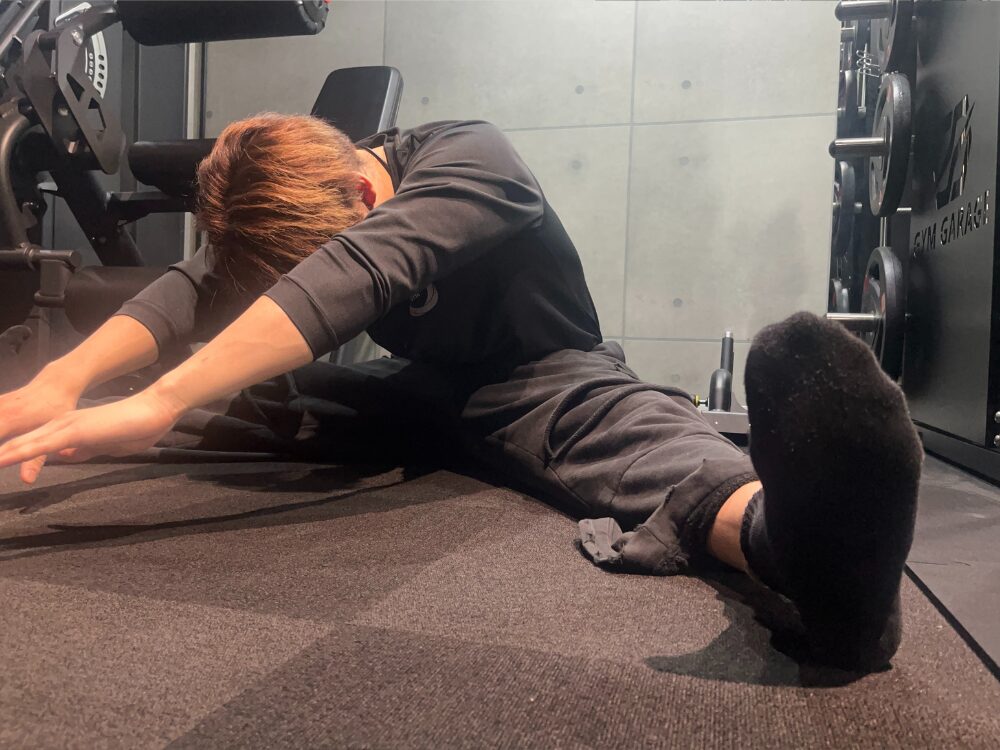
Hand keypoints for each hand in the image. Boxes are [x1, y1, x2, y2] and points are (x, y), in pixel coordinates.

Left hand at [0, 389, 182, 480]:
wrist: (157, 408)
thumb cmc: (139, 427)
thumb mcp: (106, 445)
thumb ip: (84, 450)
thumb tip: (66, 457)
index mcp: (68, 429)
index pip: (30, 443)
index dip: (8, 453)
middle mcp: (61, 424)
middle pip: (18, 442)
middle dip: (1, 453)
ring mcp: (66, 426)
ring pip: (23, 443)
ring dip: (1, 453)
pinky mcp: (75, 431)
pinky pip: (40, 445)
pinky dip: (17, 454)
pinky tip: (1, 459)